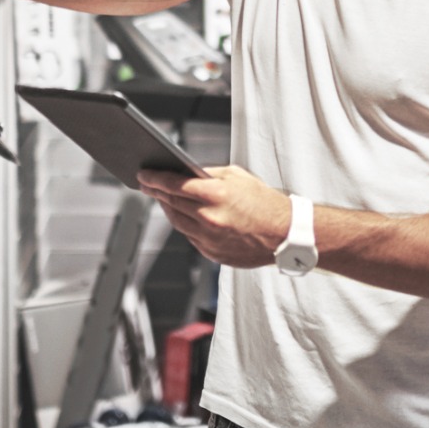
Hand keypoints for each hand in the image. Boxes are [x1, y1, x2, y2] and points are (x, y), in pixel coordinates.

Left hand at [136, 165, 292, 268]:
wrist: (285, 234)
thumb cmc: (264, 202)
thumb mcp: (238, 176)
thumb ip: (210, 174)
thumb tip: (186, 174)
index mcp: (216, 195)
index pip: (174, 185)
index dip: (155, 179)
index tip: (143, 175)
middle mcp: (209, 218)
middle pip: (171, 203)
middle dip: (156, 192)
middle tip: (147, 184)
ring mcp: (209, 238)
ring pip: (177, 222)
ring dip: (167, 209)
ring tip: (162, 199)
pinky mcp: (212, 253)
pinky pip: (190, 236)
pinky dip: (185, 225)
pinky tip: (183, 216)